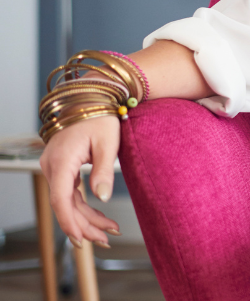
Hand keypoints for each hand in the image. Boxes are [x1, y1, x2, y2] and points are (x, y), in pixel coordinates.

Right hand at [38, 117, 121, 247]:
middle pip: (64, 205)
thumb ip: (103, 170)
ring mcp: (55, 168)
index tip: (81, 239)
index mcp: (61, 160)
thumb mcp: (108, 142)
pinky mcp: (62, 168)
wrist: (92, 98)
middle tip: (106, 240)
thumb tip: (102, 199)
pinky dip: (84, 207)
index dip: (70, 221)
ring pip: (67, 202)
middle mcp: (52, 166)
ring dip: (86, 219)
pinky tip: (100, 219)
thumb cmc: (101, 116)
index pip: (61, 199)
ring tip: (108, 233)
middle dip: (84, 226)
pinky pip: (70, 193)